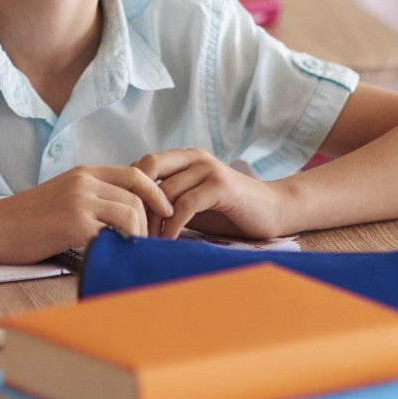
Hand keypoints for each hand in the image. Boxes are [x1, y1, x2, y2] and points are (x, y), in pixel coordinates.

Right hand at [0, 166, 173, 263]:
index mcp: (84, 173)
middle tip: (152, 243)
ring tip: (134, 252)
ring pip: (131, 213)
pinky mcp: (74, 222)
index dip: (157, 193)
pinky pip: (113, 232)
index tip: (166, 212)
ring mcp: (80, 200)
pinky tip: (117, 255)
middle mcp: (85, 182)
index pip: (136, 174)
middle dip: (151, 222)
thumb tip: (122, 216)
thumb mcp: (62, 196)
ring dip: (139, 236)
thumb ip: (91, 198)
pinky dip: (122, 245)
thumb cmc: (25, 220)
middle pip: (137, 196)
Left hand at [131, 149, 288, 241]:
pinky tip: (169, 239)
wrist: (272, 211)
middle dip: (137, 199)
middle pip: (148, 168)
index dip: (130, 190)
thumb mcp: (191, 201)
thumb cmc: (228, 211)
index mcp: (183, 157)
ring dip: (153, 219)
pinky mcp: (221, 186)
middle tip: (132, 228)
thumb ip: (166, 199)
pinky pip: (186, 204)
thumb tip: (130, 213)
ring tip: (149, 241)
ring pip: (165, 190)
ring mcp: (209, 169)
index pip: (142, 164)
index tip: (125, 217)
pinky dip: (173, 224)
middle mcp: (194, 157)